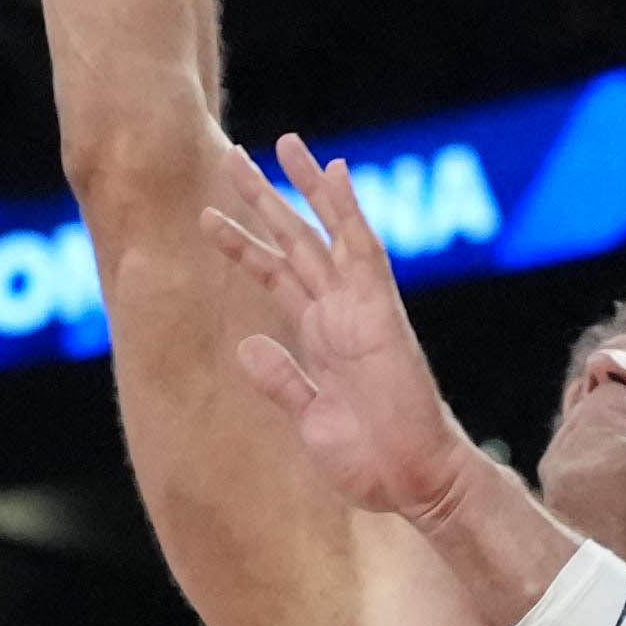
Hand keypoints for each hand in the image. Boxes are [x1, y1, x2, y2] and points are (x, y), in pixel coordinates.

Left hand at [202, 140, 492, 527]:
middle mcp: (338, 312)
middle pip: (294, 242)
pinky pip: (363, 250)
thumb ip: (282, 380)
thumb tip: (247, 343)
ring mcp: (360, 308)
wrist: (415, 481)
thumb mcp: (310, 419)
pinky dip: (348, 211)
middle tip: (231, 157)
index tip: (211, 216)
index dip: (243, 245)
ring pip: (325, 233)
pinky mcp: (380, 312)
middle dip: (262, 200)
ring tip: (278, 145)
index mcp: (320, 336)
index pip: (275, 276)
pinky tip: (332, 173)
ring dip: (301, 189)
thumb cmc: (371, 460)